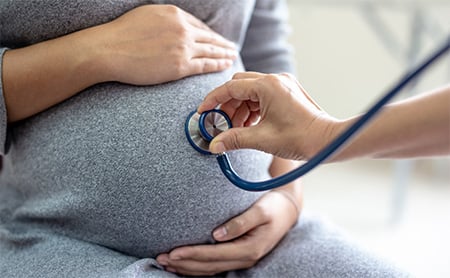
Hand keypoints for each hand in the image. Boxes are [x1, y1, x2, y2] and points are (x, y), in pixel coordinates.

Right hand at [85, 5, 236, 84]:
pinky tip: (225, 65)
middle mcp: (182, 29)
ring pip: (210, 51)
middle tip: (231, 48)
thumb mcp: (146, 15)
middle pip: (209, 37)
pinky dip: (217, 65)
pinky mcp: (180, 66)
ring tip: (232, 57)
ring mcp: (182, 47)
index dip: (209, 34)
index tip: (215, 39)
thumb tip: (172, 27)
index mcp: (174, 14)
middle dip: (222, 43)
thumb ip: (165, 20)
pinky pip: (204, 65)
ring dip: (224, 54)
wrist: (108, 49)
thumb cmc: (120, 34)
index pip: (198, 25)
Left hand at [156, 191, 299, 275]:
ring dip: (187, 268)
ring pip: (210, 269)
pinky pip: (214, 266)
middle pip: (208, 266)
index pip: (214, 255)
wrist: (288, 210)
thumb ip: (241, 222)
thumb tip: (217, 234)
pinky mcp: (238, 256)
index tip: (173, 252)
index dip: (192, 255)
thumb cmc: (274, 207)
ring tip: (165, 262)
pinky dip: (197, 267)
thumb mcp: (261, 210)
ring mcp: (242, 259)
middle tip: (161, 258)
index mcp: (250, 248)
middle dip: (184, 264)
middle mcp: (245, 258)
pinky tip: (183, 264)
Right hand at [198, 72, 338, 160]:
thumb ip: (234, 139)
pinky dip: (251, 109)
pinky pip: (261, 96)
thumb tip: (214, 145)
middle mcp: (275, 80)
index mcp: (268, 86)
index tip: (203, 112)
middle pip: (239, 86)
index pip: (230, 87)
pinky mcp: (286, 91)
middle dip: (227, 106)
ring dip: (239, 109)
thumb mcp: (262, 139)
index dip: (213, 100)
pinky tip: (249, 125)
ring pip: (250, 92)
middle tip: (221, 124)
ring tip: (237, 129)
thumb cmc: (300, 137)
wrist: (326, 140)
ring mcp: (282, 84)